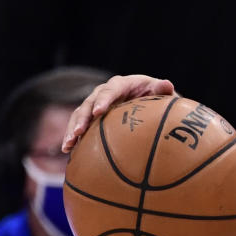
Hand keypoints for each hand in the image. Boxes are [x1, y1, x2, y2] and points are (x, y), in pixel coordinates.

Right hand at [61, 74, 175, 151]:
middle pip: (90, 103)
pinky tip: (68, 150)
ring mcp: (96, 103)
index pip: (111, 90)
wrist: (148, 101)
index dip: (103, 100)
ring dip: (72, 129)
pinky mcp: (92, 116)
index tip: (99, 112)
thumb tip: (167, 84)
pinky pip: (80, 125)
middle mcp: (105, 92)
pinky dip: (73, 136)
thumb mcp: (162, 93)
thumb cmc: (157, 97)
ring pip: (80, 114)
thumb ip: (163, 89)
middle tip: (78, 132)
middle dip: (82, 117)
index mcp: (122, 84)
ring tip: (67, 145)